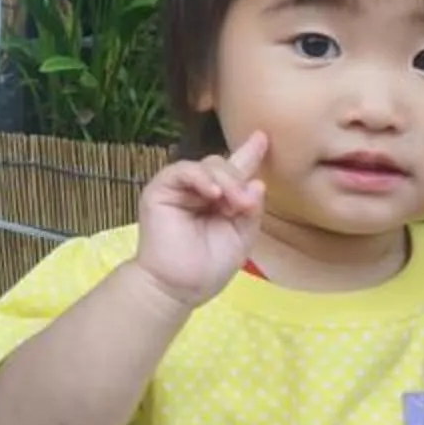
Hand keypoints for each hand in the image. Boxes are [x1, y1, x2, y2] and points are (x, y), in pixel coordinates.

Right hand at [130, 132, 270, 308]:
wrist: (178, 287)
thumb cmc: (208, 268)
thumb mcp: (241, 237)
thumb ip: (250, 210)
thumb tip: (258, 183)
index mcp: (218, 201)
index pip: (234, 171)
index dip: (249, 153)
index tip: (263, 136)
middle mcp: (198, 191)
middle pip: (223, 165)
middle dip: (239, 180)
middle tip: (245, 204)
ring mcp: (179, 188)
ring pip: (207, 165)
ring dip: (226, 181)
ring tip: (233, 204)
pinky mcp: (160, 189)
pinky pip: (183, 170)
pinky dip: (201, 178)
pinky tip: (213, 194)